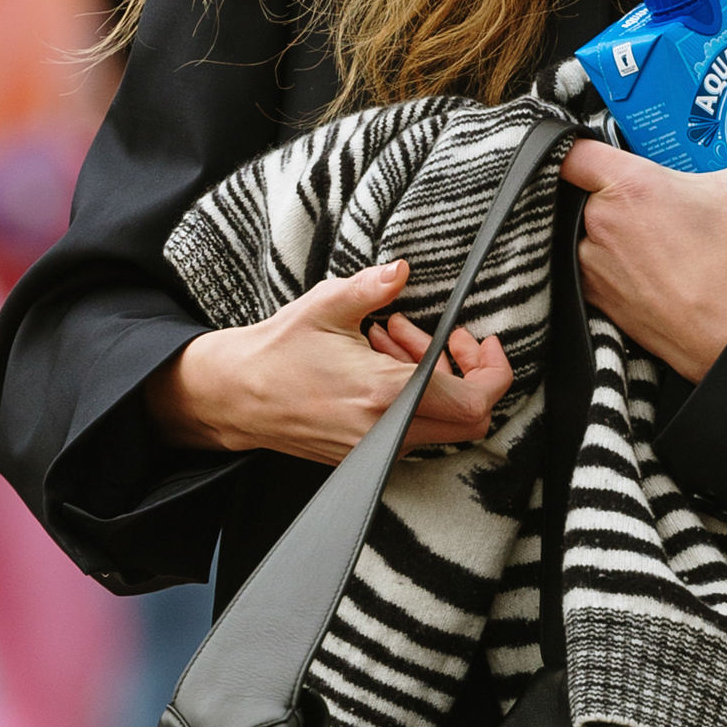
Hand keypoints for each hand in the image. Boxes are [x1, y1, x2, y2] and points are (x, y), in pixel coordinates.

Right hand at [145, 261, 513, 466]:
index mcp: (385, 393)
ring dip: (432, 379)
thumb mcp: (326, 305)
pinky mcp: (364, 456)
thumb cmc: (276, 352)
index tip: (484, 343)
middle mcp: (386, 430)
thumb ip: (373, 287)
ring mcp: (375, 449)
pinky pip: (410, 430)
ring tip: (393, 338)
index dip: (492, 371)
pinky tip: (380, 362)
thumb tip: (403, 271)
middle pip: (468, 419)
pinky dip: (411, 396)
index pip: (473, 401)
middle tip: (442, 336)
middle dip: (465, 372)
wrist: (234, 396)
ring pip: (439, 422)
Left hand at [559, 83, 726, 381]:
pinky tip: (640, 260)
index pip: (570, 149)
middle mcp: (598, 222)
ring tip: (646, 228)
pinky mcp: (593, 295)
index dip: (577, 143)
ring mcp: (590, 262)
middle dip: (608, 186)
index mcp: (628, 187)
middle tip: (643, 190)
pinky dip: (606, 258)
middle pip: (581, 187)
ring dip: (605, 224)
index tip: (597, 145)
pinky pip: (585, 263)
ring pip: (582, 226)